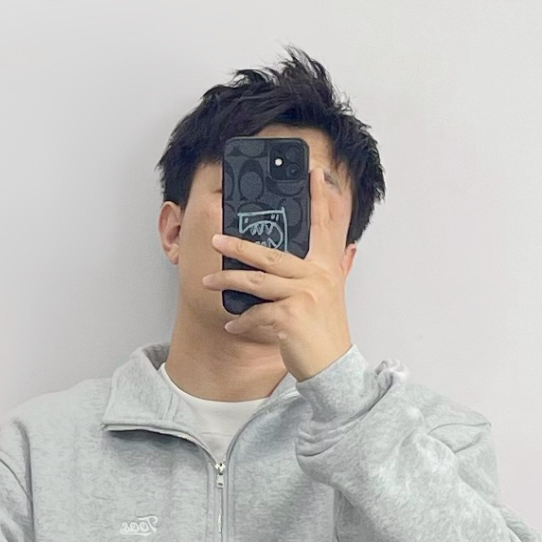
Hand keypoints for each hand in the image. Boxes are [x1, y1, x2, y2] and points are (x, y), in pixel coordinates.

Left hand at [201, 167, 352, 380]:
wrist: (333, 368)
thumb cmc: (325, 335)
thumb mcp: (329, 297)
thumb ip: (326, 273)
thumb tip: (329, 253)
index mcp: (326, 268)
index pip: (322, 227)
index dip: (318, 199)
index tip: (313, 172)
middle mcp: (316, 277)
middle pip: (270, 254)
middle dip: (239, 246)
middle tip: (217, 239)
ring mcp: (303, 295)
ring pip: (255, 281)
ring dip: (227, 281)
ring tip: (208, 281)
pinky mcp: (290, 317)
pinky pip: (256, 313)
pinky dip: (241, 321)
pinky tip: (232, 326)